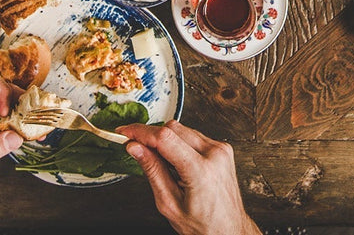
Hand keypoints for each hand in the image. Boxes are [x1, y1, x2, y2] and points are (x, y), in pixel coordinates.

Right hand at [121, 122, 260, 234]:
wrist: (228, 229)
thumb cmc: (201, 224)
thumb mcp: (169, 203)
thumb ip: (152, 171)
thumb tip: (135, 148)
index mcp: (200, 170)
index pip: (165, 138)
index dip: (140, 132)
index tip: (125, 132)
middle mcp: (214, 154)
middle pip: (173, 129)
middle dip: (151, 136)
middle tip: (135, 147)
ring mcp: (221, 149)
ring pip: (183, 130)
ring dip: (166, 140)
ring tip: (160, 163)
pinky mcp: (222, 148)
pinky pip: (194, 136)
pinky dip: (179, 143)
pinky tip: (175, 161)